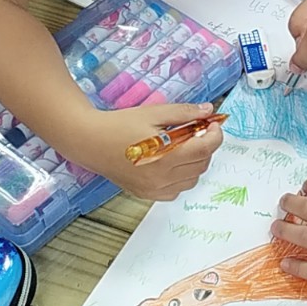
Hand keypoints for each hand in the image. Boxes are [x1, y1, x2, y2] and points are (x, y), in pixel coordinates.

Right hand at [73, 102, 223, 201]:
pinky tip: (172, 162)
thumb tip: (209, 111)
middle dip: (206, 146)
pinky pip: (176, 189)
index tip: (213, 124)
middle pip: (202, 164)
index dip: (215, 135)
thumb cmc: (121, 125)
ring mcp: (154, 189)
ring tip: (184, 145)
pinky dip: (182, 177)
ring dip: (196, 162)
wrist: (90, 142)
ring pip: (192, 179)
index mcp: (166, 157)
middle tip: (198, 130)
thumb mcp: (155, 112)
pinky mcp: (147, 195)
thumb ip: (185, 113)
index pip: (206, 149)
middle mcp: (162, 178)